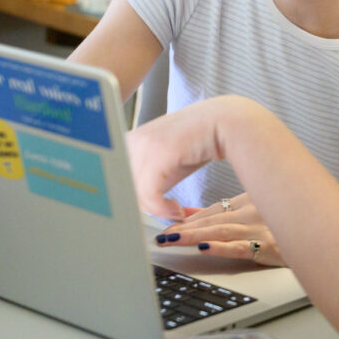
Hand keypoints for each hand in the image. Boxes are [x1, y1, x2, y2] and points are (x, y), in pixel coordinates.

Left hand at [128, 97, 234, 220]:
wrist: (224, 123)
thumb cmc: (196, 142)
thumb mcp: (164, 159)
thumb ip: (145, 176)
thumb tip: (134, 205)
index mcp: (127, 140)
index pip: (113, 180)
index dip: (126, 200)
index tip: (139, 215)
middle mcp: (131, 140)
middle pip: (122, 189)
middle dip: (142, 208)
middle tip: (162, 215)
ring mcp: (145, 145)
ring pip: (135, 195)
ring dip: (156, 210)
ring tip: (174, 212)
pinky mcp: (160, 155)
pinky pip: (151, 196)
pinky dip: (164, 209)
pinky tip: (178, 210)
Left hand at [154, 193, 283, 266]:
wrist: (325, 233)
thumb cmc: (291, 222)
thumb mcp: (258, 210)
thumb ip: (225, 212)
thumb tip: (191, 214)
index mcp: (250, 200)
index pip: (214, 210)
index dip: (189, 219)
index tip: (169, 226)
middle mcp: (254, 211)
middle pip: (213, 220)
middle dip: (184, 228)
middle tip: (161, 236)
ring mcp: (262, 228)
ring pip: (221, 231)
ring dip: (194, 236)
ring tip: (172, 240)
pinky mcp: (271, 247)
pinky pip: (242, 247)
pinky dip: (222, 247)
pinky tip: (205, 248)